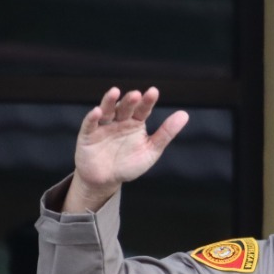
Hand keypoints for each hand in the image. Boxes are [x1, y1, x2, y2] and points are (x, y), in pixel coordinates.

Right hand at [66, 86, 189, 210]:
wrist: (106, 180)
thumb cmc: (129, 164)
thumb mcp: (151, 150)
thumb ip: (166, 133)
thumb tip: (185, 114)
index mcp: (135, 123)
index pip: (143, 109)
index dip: (147, 101)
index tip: (153, 92)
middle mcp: (119, 121)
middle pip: (125, 108)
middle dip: (130, 101)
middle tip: (136, 95)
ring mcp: (103, 126)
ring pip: (107, 111)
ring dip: (110, 102)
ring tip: (115, 92)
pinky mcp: (88, 135)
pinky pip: (90, 124)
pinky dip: (92, 118)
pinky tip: (98, 111)